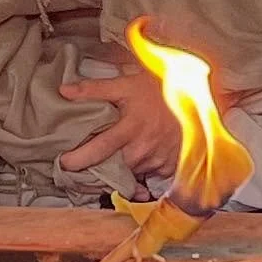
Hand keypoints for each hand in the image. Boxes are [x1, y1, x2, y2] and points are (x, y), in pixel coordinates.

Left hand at [57, 67, 179, 191]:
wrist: (197, 97)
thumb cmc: (159, 90)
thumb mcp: (127, 84)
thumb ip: (95, 89)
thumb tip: (64, 92)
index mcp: (130, 128)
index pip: (99, 149)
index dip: (79, 159)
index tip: (63, 163)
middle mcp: (143, 149)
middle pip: (111, 169)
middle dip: (94, 172)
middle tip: (77, 170)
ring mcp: (157, 162)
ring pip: (128, 175)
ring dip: (115, 172)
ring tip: (103, 164)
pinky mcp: (168, 168)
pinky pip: (146, 177)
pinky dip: (136, 173)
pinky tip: (130, 164)